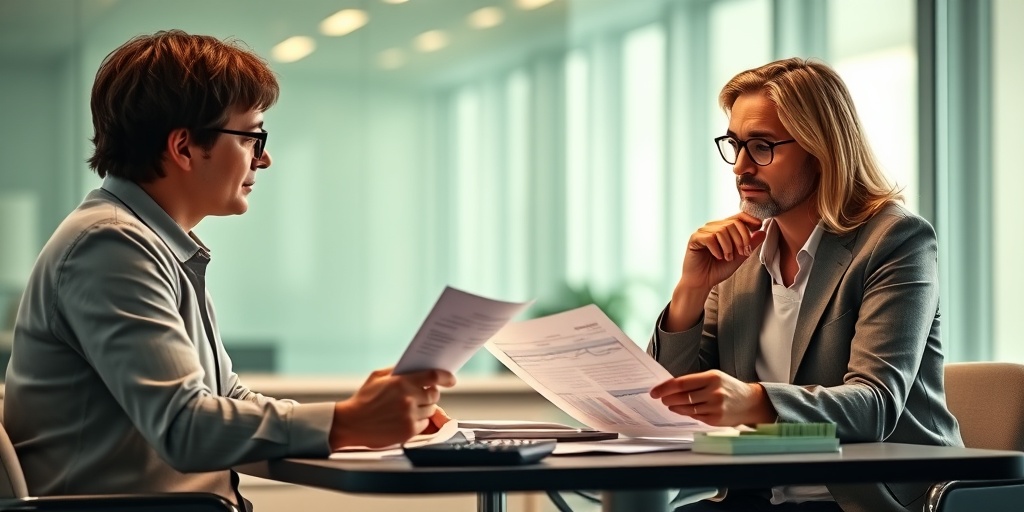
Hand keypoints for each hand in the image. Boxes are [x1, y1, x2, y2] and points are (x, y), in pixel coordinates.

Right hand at [329, 367, 456, 448]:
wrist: (351, 423)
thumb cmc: (363, 400)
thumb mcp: (377, 377)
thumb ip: (397, 371)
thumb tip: (415, 368)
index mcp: (401, 382)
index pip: (432, 376)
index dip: (445, 377)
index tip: (451, 379)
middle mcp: (408, 399)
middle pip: (434, 394)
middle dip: (430, 394)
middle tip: (419, 395)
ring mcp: (409, 416)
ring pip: (430, 410)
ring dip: (424, 408)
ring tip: (407, 408)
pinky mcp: (408, 431)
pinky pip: (424, 423)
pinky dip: (418, 421)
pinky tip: (403, 418)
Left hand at [649, 370, 775, 425]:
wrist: (750, 402)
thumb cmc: (729, 387)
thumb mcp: (714, 377)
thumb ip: (695, 381)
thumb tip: (672, 387)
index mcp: (712, 377)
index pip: (682, 383)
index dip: (665, 388)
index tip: (655, 391)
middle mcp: (714, 392)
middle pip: (682, 397)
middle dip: (668, 398)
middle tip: (660, 398)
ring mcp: (715, 407)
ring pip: (687, 408)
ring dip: (674, 407)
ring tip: (669, 404)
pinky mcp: (715, 419)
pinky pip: (695, 416)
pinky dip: (686, 413)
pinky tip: (681, 410)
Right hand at [666, 213, 765, 330]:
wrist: (701, 282)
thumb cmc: (718, 270)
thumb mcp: (739, 257)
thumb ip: (750, 244)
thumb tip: (763, 231)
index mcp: (723, 229)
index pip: (739, 216)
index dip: (750, 220)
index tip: (759, 226)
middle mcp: (713, 227)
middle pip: (733, 223)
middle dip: (742, 239)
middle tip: (743, 253)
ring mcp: (703, 232)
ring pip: (722, 230)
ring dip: (729, 247)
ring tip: (727, 258)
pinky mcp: (694, 239)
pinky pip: (710, 238)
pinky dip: (717, 249)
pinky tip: (717, 257)